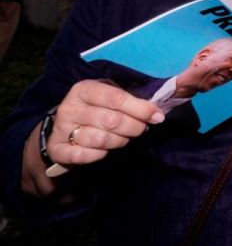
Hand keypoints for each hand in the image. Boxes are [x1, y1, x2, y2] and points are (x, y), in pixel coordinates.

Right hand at [45, 79, 165, 170]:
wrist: (63, 130)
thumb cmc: (95, 110)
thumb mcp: (110, 98)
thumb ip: (134, 100)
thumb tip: (161, 107)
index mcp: (84, 89)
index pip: (116, 98)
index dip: (141, 109)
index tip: (157, 117)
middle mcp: (70, 107)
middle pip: (111, 120)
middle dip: (133, 127)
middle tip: (141, 129)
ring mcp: (61, 129)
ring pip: (99, 139)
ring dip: (119, 141)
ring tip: (123, 138)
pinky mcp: (56, 149)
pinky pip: (82, 156)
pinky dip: (99, 155)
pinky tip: (104, 150)